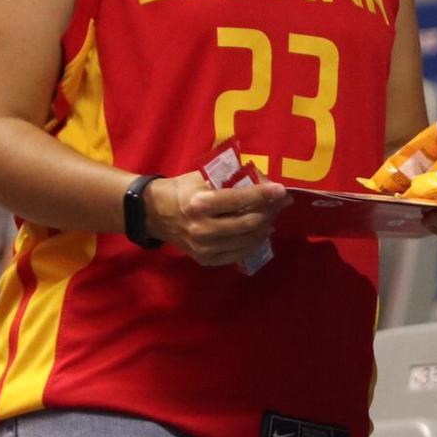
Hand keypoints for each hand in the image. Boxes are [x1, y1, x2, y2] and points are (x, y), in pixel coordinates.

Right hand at [143, 171, 290, 266]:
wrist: (154, 214)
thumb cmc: (182, 190)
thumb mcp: (203, 177)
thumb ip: (232, 178)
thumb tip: (265, 181)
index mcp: (200, 204)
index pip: (239, 200)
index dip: (263, 195)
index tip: (282, 190)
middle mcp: (202, 228)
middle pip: (248, 223)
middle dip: (269, 212)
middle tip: (281, 203)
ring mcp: (204, 247)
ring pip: (247, 241)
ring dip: (265, 228)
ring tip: (272, 216)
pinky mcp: (205, 259)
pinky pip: (238, 254)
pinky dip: (253, 242)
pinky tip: (259, 232)